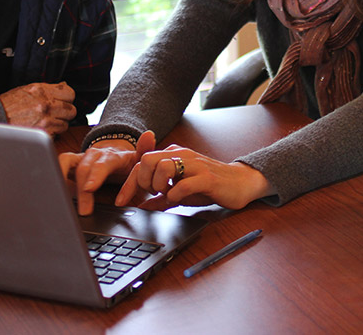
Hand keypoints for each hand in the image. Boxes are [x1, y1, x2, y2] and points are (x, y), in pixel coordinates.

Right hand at [0, 81, 75, 135]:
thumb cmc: (10, 103)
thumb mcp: (28, 89)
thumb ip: (48, 88)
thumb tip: (64, 86)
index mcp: (43, 90)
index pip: (70, 93)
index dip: (67, 98)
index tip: (63, 101)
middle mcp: (46, 104)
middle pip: (71, 110)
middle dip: (64, 112)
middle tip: (55, 113)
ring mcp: (45, 120)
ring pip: (66, 124)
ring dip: (58, 124)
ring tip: (45, 122)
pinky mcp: (43, 133)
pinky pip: (57, 135)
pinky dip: (51, 134)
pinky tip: (41, 129)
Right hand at [59, 131, 155, 215]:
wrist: (115, 155)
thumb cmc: (126, 163)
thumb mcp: (139, 159)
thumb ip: (144, 150)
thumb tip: (149, 134)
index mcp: (111, 155)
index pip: (102, 164)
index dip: (95, 175)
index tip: (89, 189)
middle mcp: (94, 154)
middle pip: (83, 169)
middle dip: (82, 191)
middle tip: (84, 211)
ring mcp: (81, 157)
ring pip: (67, 163)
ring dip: (62, 179)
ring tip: (61, 199)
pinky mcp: (70, 162)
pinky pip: (59, 163)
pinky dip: (54, 172)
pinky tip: (53, 189)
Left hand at [116, 145, 272, 210]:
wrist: (241, 183)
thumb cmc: (210, 186)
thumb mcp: (181, 191)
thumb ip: (162, 196)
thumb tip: (143, 207)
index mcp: (174, 155)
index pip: (142, 162)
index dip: (129, 183)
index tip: (122, 200)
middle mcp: (182, 155)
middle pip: (148, 160)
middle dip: (142, 181)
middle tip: (151, 194)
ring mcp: (195, 165)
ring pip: (163, 167)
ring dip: (158, 185)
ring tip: (165, 194)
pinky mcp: (207, 177)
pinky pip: (183, 184)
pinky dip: (175, 194)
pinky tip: (177, 199)